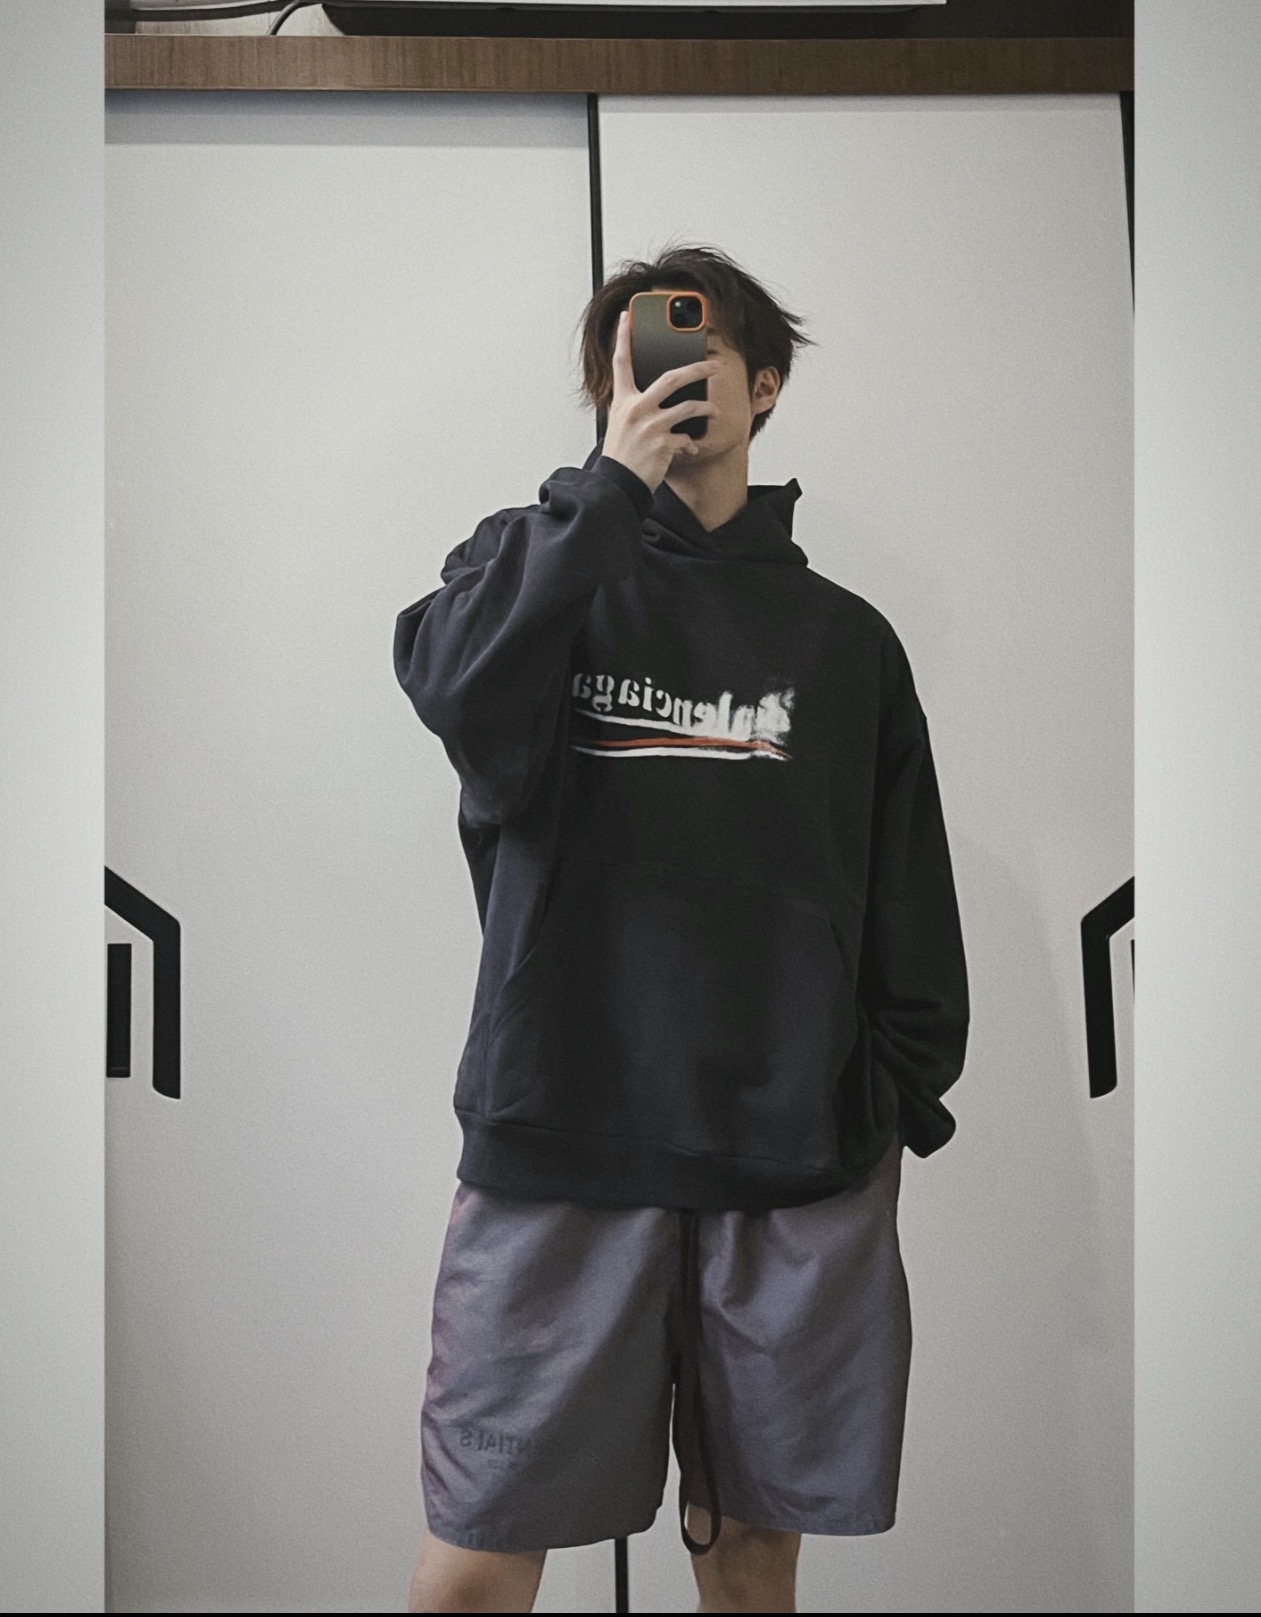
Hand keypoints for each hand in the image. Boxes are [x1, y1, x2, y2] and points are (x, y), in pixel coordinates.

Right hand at [600, 310, 718, 492]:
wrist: (617, 484)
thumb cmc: (620, 456)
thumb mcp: (620, 424)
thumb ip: (634, 406)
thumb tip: (657, 397)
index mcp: (622, 400)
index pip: (621, 362)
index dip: (623, 337)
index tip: (627, 317)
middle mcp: (636, 408)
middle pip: (672, 378)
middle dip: (697, 369)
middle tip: (713, 365)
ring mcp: (651, 425)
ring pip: (688, 407)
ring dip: (706, 409)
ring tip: (713, 411)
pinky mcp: (663, 443)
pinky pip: (686, 439)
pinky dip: (691, 445)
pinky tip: (690, 449)